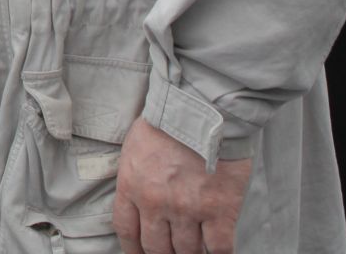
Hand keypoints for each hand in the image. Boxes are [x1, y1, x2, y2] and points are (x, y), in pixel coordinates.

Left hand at [113, 117, 250, 253]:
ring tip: (194, 251)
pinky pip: (219, 248)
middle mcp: (156, 203)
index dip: (133, 249)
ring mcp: (188, 209)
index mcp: (132, 186)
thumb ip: (135, 176)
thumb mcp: (135, 146)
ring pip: (187, 251)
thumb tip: (138, 196)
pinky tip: (218, 253)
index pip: (126, 230)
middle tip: (170, 253)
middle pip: (156, 247)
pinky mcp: (220, 210)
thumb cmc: (169, 118)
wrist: (202, 106)